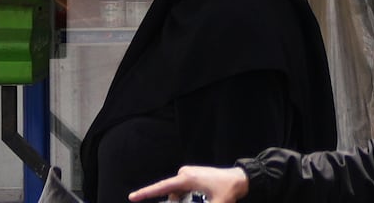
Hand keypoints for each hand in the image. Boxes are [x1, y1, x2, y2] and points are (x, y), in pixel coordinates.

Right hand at [132, 173, 248, 202]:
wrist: (241, 179)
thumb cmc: (229, 190)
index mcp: (187, 178)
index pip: (162, 187)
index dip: (146, 193)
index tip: (132, 197)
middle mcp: (185, 173)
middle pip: (173, 196)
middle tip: (199, 201)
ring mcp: (188, 174)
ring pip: (178, 195)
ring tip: (205, 200)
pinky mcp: (192, 177)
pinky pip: (184, 192)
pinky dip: (188, 200)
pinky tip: (202, 199)